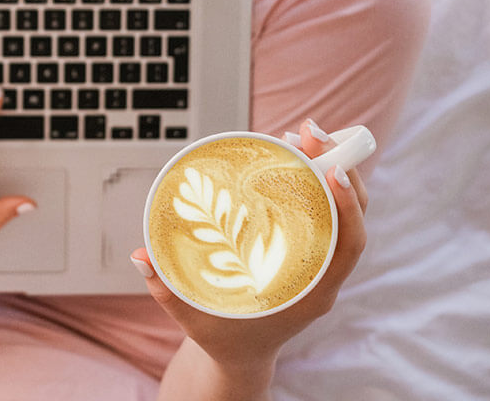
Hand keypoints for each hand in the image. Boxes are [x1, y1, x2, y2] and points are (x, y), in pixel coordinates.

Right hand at [131, 119, 368, 368]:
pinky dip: (312, 182)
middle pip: (350, 216)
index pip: (348, 246)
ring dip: (327, 167)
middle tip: (309, 133)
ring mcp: (320, 262)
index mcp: (311, 295)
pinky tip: (291, 158)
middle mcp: (324, 275)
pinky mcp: (308, 251)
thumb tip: (140, 255)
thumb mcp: (192, 319)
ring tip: (299, 135)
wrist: (241, 356)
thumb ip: (165, 290)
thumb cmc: (223, 339)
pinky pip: (322, 212)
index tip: (333, 171)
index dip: (347, 206)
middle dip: (338, 168)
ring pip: (340, 209)